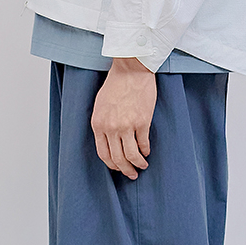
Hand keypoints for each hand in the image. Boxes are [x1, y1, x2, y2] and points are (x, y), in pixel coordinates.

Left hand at [91, 58, 156, 177]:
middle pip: (117, 159)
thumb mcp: (100, 105)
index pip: (103, 153)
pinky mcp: (142, 122)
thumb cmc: (115, 84)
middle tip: (132, 174)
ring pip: (131, 155)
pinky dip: (146, 151)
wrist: (131, 70)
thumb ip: (103, 124)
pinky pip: (144, 144)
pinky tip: (147, 152)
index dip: (111, 165)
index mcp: (98, 124)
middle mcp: (111, 128)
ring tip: (142, 166)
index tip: (118, 168)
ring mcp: (127, 126)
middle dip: (125, 170)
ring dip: (138, 164)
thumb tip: (109, 140)